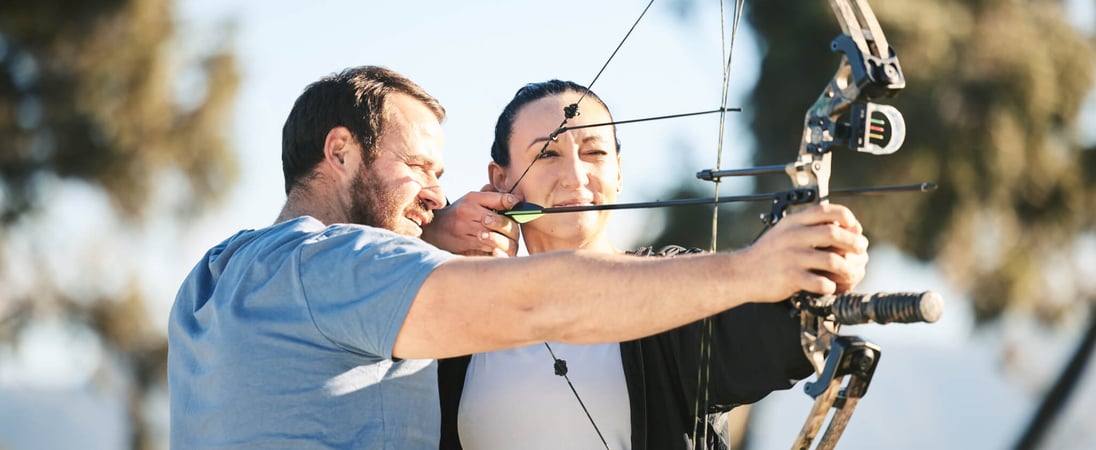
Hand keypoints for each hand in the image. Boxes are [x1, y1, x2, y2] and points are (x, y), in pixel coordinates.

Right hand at [420, 185, 521, 256]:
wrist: (434, 228)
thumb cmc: (459, 214)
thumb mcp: (472, 200)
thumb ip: (493, 198)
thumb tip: (517, 199)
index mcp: (473, 198)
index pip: (499, 199)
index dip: (513, 202)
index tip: (519, 204)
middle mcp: (469, 211)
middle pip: (501, 220)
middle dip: (511, 227)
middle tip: (514, 231)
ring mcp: (465, 227)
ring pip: (495, 237)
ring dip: (505, 241)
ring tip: (508, 241)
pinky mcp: (464, 242)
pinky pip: (487, 247)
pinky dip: (496, 249)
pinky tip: (498, 249)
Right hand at [738, 203, 868, 299]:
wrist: (740, 273)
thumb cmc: (766, 254)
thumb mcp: (783, 231)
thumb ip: (807, 226)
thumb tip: (842, 227)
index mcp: (793, 222)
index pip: (826, 210)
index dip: (846, 217)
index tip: (854, 227)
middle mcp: (793, 236)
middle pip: (834, 233)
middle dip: (853, 243)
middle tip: (860, 251)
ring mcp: (792, 257)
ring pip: (832, 259)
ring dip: (847, 269)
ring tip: (849, 274)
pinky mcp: (790, 277)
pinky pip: (820, 282)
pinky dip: (831, 286)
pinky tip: (830, 287)